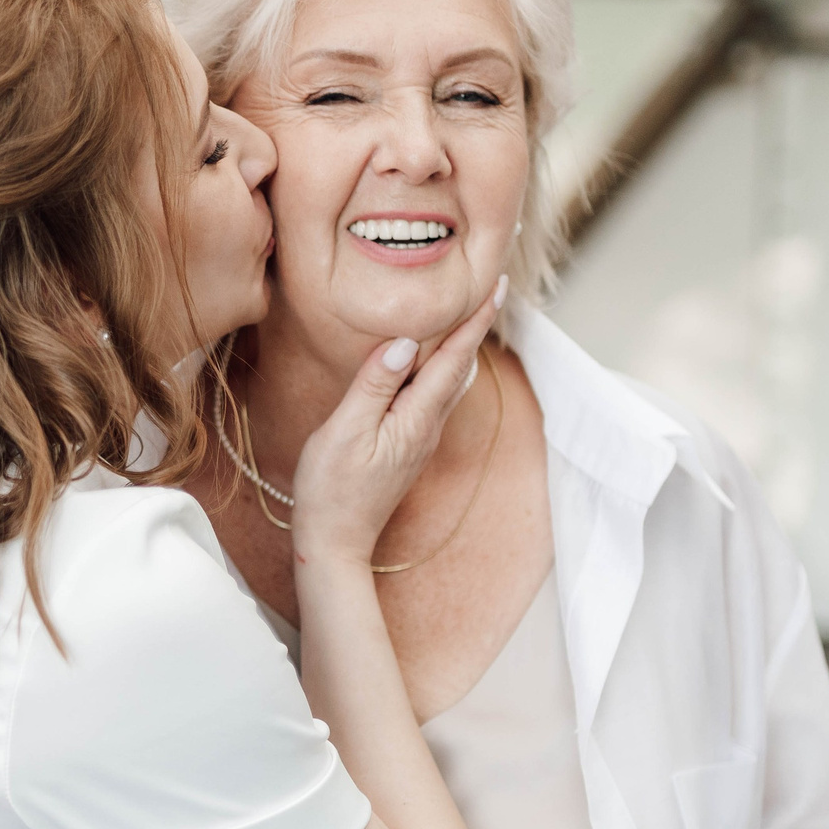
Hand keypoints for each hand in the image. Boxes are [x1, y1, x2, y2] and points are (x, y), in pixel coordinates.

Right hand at [288, 276, 502, 569]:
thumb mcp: (345, 431)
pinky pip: (433, 396)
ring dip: (462, 347)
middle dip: (476, 327)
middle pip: (460, 367)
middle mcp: (428, 427)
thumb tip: (407, 342)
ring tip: (470, 316)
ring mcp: (420, 439)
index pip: (454, 358)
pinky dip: (442, 369)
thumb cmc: (331, 489)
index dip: (476, 320)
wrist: (334, 543)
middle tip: (492, 289)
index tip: (497, 286)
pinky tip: (432, 362)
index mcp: (416, 418)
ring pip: (450, 382)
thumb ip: (375, 384)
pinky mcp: (407, 446)